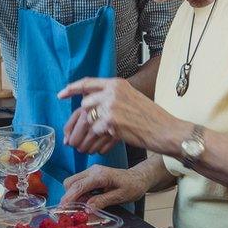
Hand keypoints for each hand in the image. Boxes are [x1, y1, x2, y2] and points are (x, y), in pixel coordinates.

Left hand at [58, 77, 186, 154]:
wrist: (166, 130)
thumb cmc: (151, 118)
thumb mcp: (132, 98)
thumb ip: (113, 97)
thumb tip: (91, 105)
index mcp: (117, 83)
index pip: (88, 82)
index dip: (72, 88)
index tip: (61, 94)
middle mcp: (112, 91)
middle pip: (85, 104)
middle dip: (82, 120)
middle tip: (79, 134)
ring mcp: (111, 105)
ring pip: (88, 119)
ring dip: (88, 133)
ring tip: (87, 144)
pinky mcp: (112, 121)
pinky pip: (96, 131)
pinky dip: (98, 140)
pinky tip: (103, 145)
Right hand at [60, 165, 148, 208]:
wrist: (139, 177)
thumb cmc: (133, 187)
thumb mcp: (120, 196)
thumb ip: (102, 201)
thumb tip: (87, 209)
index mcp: (100, 176)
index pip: (78, 186)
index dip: (68, 198)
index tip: (62, 208)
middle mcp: (93, 171)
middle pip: (71, 182)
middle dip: (68, 196)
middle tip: (71, 211)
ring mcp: (91, 171)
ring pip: (72, 182)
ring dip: (73, 195)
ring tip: (80, 207)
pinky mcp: (92, 174)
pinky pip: (79, 183)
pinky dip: (78, 193)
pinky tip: (86, 201)